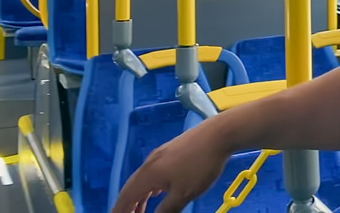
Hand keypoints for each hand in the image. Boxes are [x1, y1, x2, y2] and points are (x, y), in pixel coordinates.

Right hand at [110, 119, 230, 212]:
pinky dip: (149, 186)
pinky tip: (158, 191)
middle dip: (128, 204)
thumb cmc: (201, 165)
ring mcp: (160, 154)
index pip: (127, 197)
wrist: (219, 134)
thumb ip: (167, 209)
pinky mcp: (171, 149)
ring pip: (143, 178)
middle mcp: (150, 163)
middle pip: (132, 187)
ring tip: (141, 210)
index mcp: (149, 174)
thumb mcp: (184, 193)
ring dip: (140, 196)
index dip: (120, 210)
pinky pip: (153, 171)